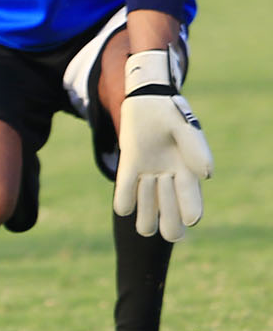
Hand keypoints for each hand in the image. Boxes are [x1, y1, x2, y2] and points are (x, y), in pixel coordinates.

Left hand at [114, 49, 212, 240]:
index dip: (190, 210)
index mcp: (188, 171)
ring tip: (145, 224)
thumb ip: (195, 148)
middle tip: (168, 229)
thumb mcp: (184, 128)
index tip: (191, 220)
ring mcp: (148, 174)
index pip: (191, 199)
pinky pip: (126, 190)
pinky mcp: (129, 167)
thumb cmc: (170, 113)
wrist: (145, 101)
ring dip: (146, 212)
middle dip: (169, 220)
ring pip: (148, 204)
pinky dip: (124, 200)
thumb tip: (207, 175)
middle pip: (170, 208)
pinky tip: (124, 209)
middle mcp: (169, 177)